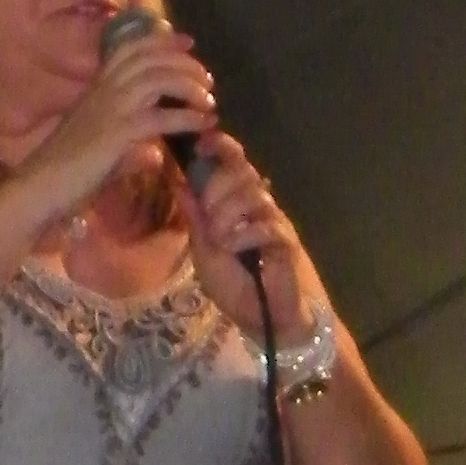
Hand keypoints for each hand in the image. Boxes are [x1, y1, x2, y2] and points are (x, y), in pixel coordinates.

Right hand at [17, 24, 216, 222]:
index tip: (187, 42)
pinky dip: (188, 118)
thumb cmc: (66, 174)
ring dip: (190, 85)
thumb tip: (155, 154)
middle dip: (184, 63)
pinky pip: (162, 116)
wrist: (39, 187)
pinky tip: (203, 124)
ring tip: (208, 100)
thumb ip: (131, 148)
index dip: (162, 40)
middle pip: (151, 57)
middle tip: (207, 79)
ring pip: (159, 78)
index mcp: (97, 88)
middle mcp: (104, 90)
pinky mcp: (119, 132)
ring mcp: (111, 108)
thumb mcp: (101, 151)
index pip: (131, 48)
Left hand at [176, 133, 311, 338]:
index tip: (202, 143)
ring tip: (220, 238)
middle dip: (218, 186)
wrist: (268, 321)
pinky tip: (235, 247)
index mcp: (236, 204)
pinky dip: (245, 233)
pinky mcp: (287, 241)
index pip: (234, 161)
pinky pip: (267, 224)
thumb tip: (179, 183)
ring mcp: (274, 221)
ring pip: (253, 194)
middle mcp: (258, 205)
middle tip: (208, 215)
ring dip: (228, 212)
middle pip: (242, 171)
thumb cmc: (237, 288)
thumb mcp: (205, 253)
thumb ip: (195, 220)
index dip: (221, 146)